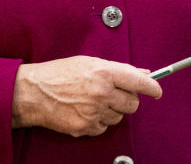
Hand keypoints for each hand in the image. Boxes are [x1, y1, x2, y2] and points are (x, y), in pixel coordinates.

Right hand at [12, 56, 161, 136]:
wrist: (33, 93)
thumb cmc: (59, 74)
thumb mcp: (90, 62)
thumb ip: (118, 68)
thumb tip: (142, 72)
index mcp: (104, 72)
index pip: (138, 81)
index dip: (152, 87)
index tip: (157, 90)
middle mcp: (101, 92)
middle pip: (133, 103)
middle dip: (128, 99)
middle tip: (116, 94)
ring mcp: (93, 112)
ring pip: (119, 116)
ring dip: (112, 110)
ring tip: (95, 101)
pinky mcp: (85, 127)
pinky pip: (104, 127)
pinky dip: (99, 121)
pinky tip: (86, 111)